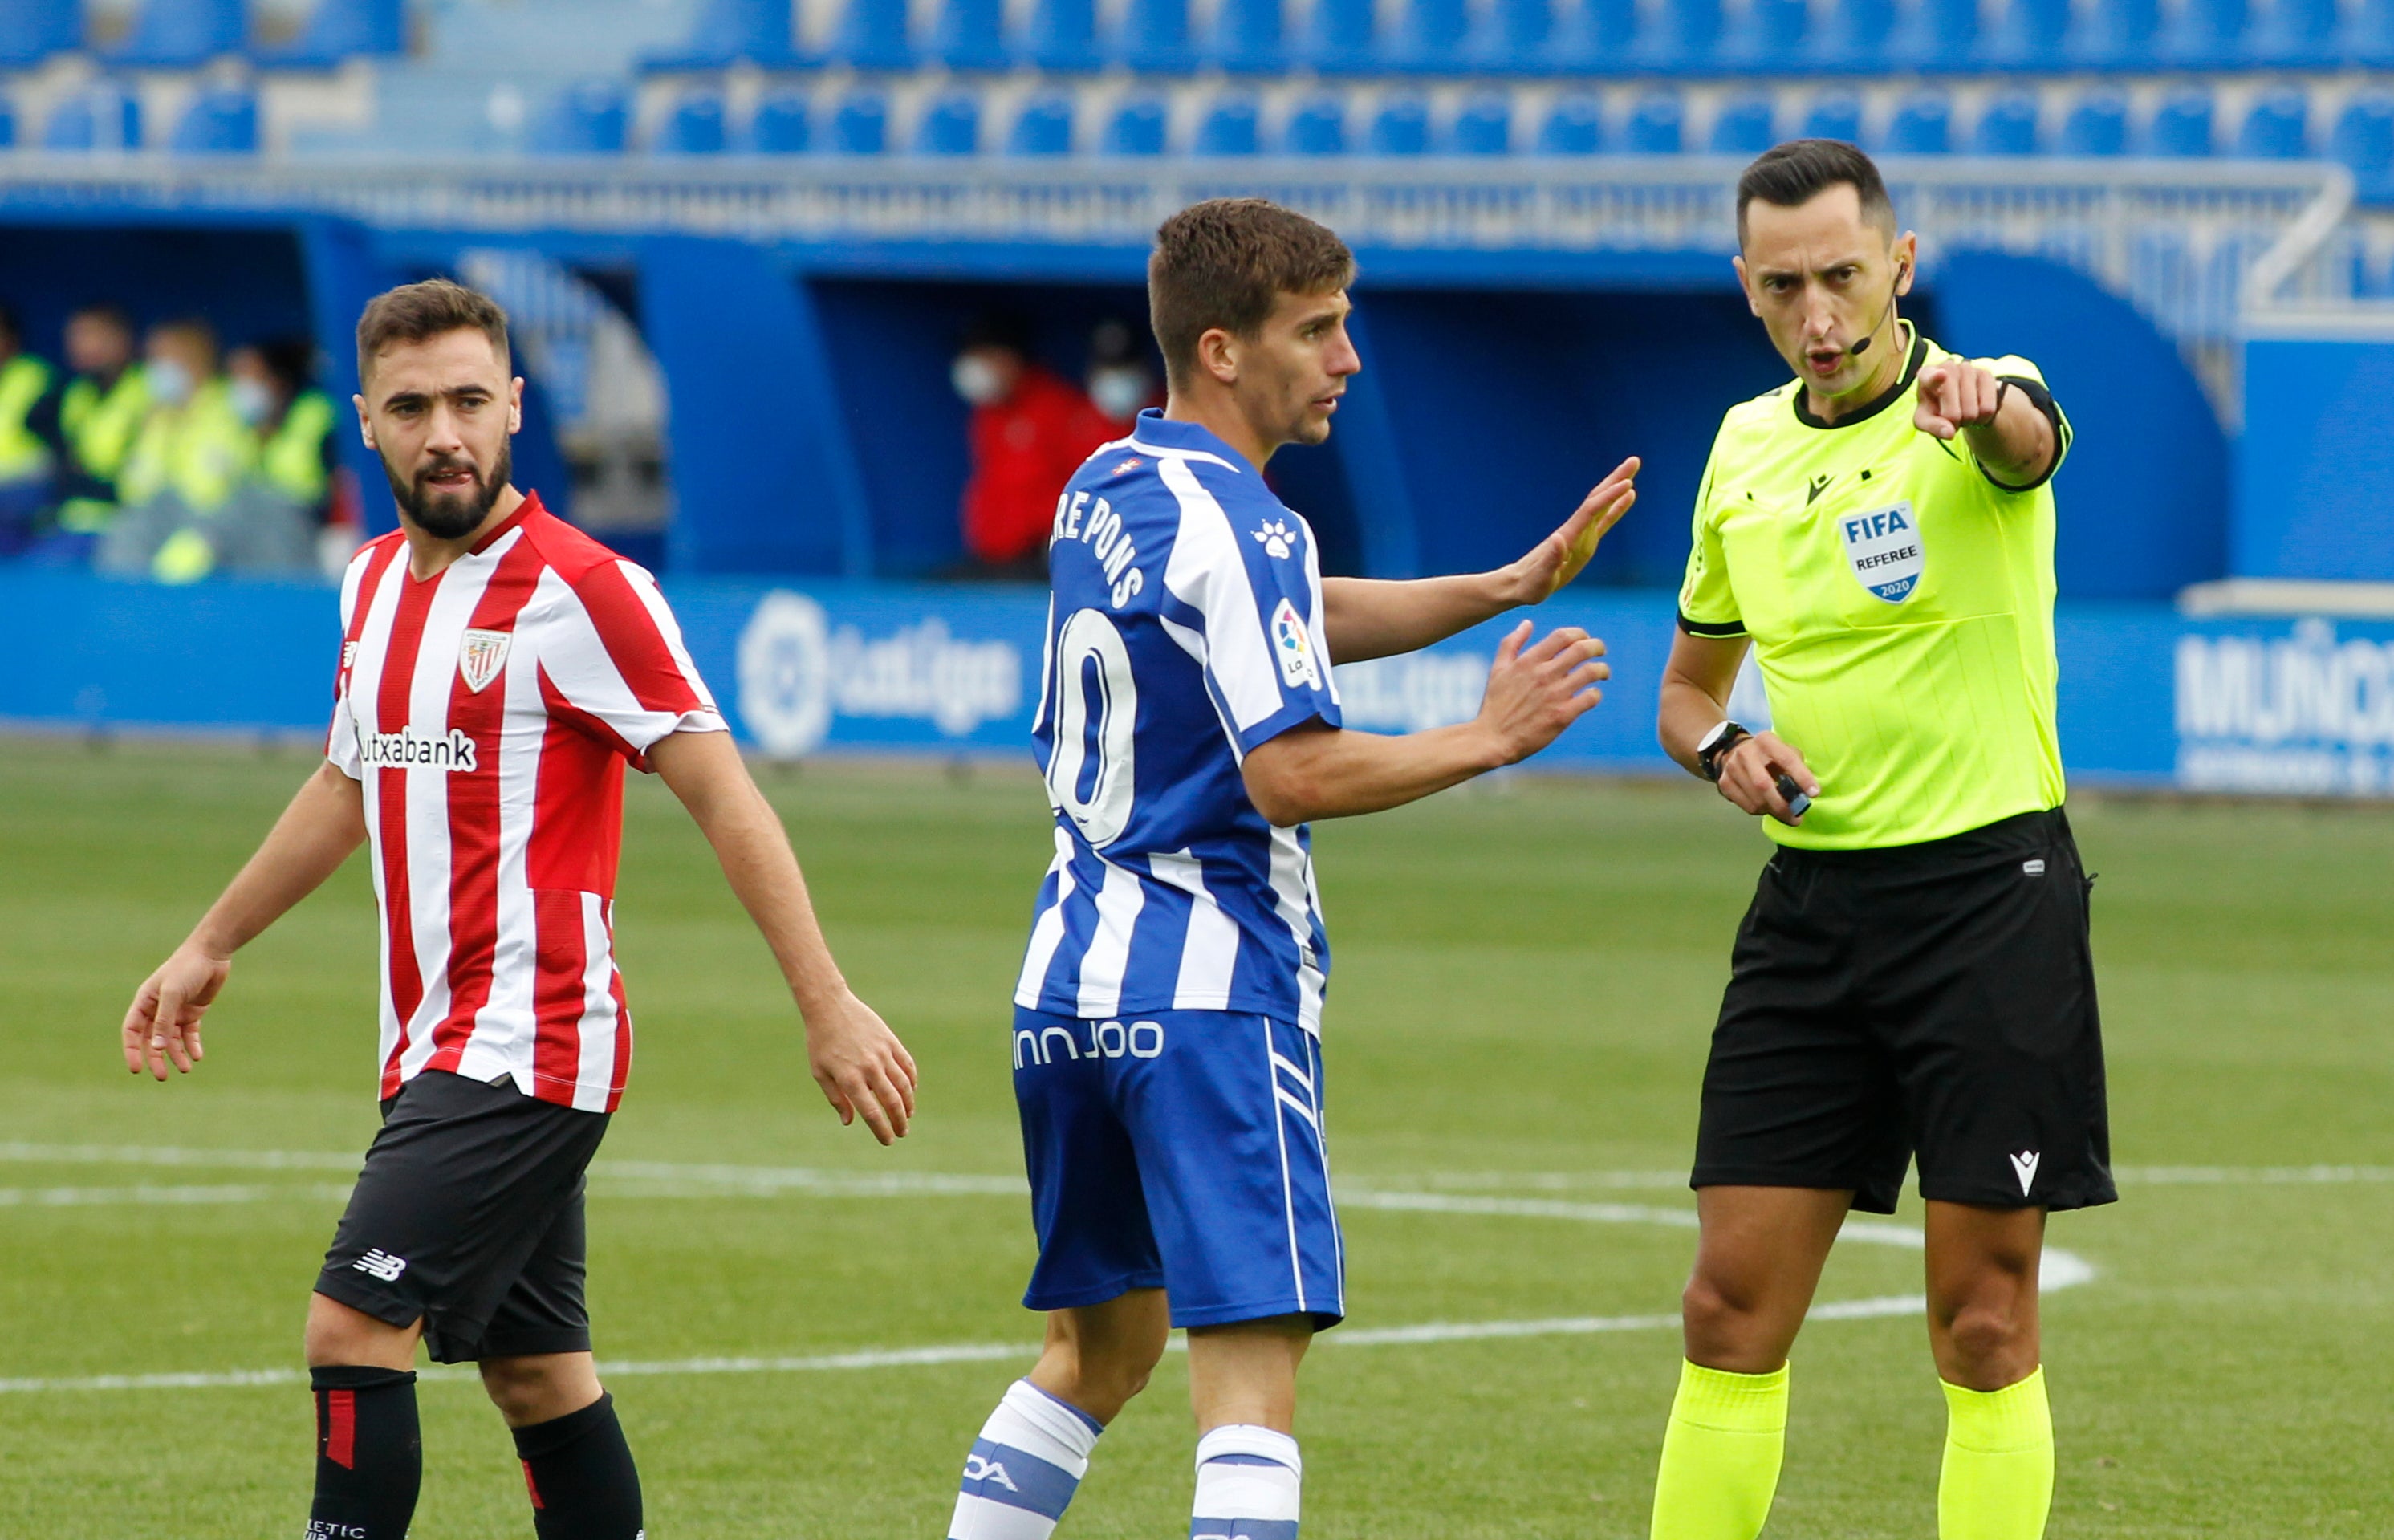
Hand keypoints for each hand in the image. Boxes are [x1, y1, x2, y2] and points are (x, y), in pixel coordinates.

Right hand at [121, 942, 229, 1079]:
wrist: (211, 955)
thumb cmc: (186, 969)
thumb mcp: (173, 994)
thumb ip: (164, 1021)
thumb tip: (157, 1048)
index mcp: (144, 1002)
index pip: (132, 1031)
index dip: (132, 1051)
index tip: (136, 1069)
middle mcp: (157, 1010)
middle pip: (152, 1040)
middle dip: (156, 1059)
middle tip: (162, 1077)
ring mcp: (175, 1012)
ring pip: (172, 1041)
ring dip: (177, 1055)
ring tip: (186, 1069)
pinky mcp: (192, 1013)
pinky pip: (189, 1034)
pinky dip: (192, 1046)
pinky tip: (197, 1056)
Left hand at [803, 990, 918, 1144]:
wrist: (830, 1007)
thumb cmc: (820, 1042)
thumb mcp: (820, 1073)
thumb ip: (836, 1099)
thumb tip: (849, 1122)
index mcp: (849, 1078)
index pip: (871, 1112)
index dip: (881, 1130)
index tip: (887, 1140)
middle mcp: (868, 1067)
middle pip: (892, 1102)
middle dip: (899, 1122)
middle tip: (902, 1133)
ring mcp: (882, 1053)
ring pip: (903, 1085)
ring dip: (909, 1104)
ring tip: (908, 1115)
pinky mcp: (890, 1041)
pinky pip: (907, 1065)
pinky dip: (911, 1081)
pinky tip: (910, 1091)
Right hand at [1474, 620, 1610, 764]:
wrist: (1492, 739)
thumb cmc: (1494, 705)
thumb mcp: (1497, 669)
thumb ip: (1511, 643)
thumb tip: (1527, 623)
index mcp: (1528, 661)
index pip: (1563, 636)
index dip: (1580, 633)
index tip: (1584, 639)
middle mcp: (1543, 675)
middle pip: (1582, 650)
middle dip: (1597, 646)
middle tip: (1601, 651)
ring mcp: (1554, 695)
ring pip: (1591, 672)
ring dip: (1602, 670)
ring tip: (1603, 673)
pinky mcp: (1562, 715)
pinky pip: (1590, 698)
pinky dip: (1596, 694)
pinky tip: (1591, 695)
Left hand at [1501, 457, 1639, 602]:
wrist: (1518, 583)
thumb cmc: (1530, 585)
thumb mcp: (1540, 577)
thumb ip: (1550, 560)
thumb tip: (1559, 538)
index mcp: (1569, 537)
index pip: (1591, 511)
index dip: (1609, 497)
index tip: (1627, 483)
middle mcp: (1575, 530)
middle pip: (1597, 498)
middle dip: (1615, 480)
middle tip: (1634, 461)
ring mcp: (1580, 534)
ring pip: (1602, 505)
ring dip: (1617, 488)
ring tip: (1634, 472)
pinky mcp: (1583, 541)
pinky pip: (1604, 520)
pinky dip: (1616, 507)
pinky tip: (1628, 497)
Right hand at [1716, 733, 1819, 825]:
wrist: (1734, 751)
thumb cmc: (1768, 755)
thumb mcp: (1785, 751)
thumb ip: (1797, 767)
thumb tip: (1806, 793)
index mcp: (1766, 741)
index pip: (1786, 759)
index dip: (1802, 777)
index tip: (1814, 793)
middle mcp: (1745, 753)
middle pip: (1764, 785)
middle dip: (1783, 805)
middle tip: (1796, 817)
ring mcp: (1732, 768)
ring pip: (1756, 800)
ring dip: (1773, 811)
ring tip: (1784, 812)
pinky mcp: (1725, 783)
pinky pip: (1747, 806)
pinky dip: (1761, 811)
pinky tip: (1767, 807)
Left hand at [1913, 361, 2004, 441]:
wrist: (1957, 402)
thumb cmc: (1935, 409)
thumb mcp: (1926, 420)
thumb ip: (1933, 426)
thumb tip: (1949, 433)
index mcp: (1925, 375)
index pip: (1929, 377)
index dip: (1935, 378)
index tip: (1942, 375)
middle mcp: (1947, 366)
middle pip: (1952, 407)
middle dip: (1952, 421)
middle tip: (1952, 419)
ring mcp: (1968, 368)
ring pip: (1971, 410)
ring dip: (1968, 421)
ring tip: (1963, 413)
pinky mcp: (1986, 374)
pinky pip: (1988, 408)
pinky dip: (1982, 418)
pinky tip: (1977, 411)